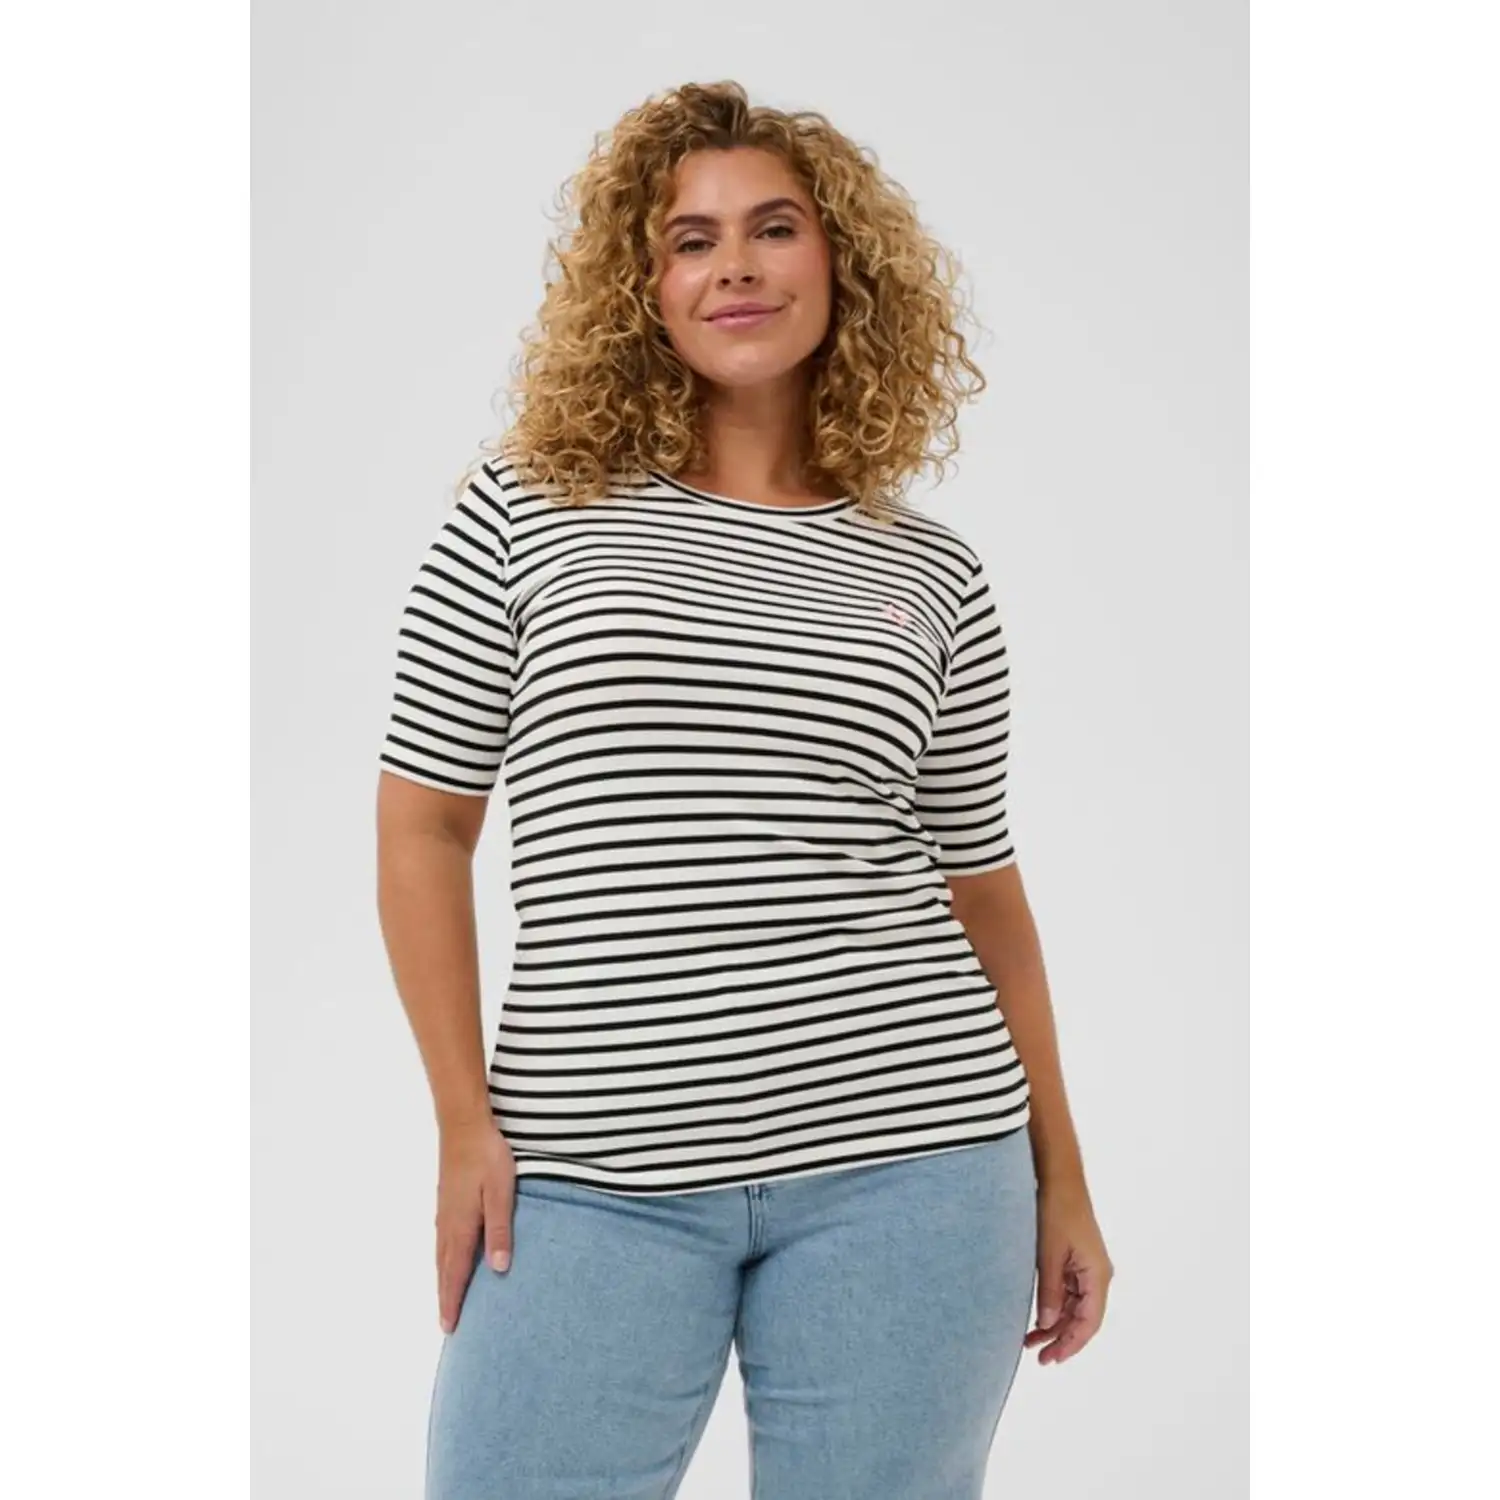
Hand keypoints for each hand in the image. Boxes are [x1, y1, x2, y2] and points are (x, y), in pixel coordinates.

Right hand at [435, 1120, 516, 1334]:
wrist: (464, 1125)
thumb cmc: (487, 1156)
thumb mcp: (501, 1192)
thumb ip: (499, 1230)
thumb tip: (499, 1268)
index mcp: (461, 1226)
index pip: (456, 1272)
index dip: (453, 1300)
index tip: (450, 1327)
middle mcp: (447, 1223)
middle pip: (444, 1269)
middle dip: (445, 1297)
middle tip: (446, 1326)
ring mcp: (444, 1212)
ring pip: (440, 1255)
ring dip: (443, 1279)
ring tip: (446, 1299)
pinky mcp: (446, 1200)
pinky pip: (442, 1241)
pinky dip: (443, 1260)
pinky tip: (447, 1259)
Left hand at [1025, 1180, 1113, 1364]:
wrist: (1059, 1178)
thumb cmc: (1056, 1210)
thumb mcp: (1049, 1254)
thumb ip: (1050, 1291)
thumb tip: (1047, 1324)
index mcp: (1098, 1275)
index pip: (1089, 1322)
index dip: (1071, 1344)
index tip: (1053, 1359)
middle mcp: (1097, 1274)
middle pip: (1083, 1318)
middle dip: (1061, 1339)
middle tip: (1038, 1357)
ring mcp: (1087, 1268)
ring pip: (1074, 1307)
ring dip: (1054, 1324)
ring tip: (1029, 1342)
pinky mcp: (1075, 1260)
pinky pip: (1068, 1292)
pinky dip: (1054, 1306)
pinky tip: (1037, 1319)